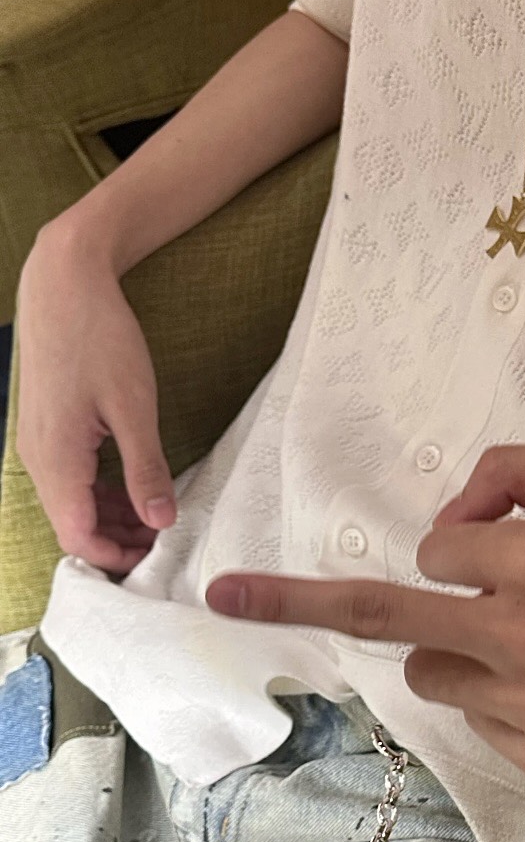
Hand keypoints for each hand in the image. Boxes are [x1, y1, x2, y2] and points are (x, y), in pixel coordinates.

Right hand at [15, 229, 175, 572]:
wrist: (63, 283)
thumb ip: (146, 467)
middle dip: (119, 540)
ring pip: (73, 502)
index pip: (78, 537)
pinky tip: (137, 484)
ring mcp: (39, 444)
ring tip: (159, 514)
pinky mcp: (48, 429)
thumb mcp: (134, 405)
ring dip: (112, 516)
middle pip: (74, 525)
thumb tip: (161, 521)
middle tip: (168, 540)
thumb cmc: (98, 337)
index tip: (158, 558)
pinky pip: (72, 477)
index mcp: (56, 460)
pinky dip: (103, 491)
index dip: (117, 557)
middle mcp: (39, 459)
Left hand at [207, 440, 524, 781]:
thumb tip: (447, 518)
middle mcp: (523, 636)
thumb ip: (511, 467)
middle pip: (389, 618)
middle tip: (220, 595)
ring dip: (457, 652)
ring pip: (433, 676)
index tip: (488, 549)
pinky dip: (503, 702)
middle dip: (300, 598)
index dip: (463, 544)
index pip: (436, 548)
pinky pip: (481, 725)